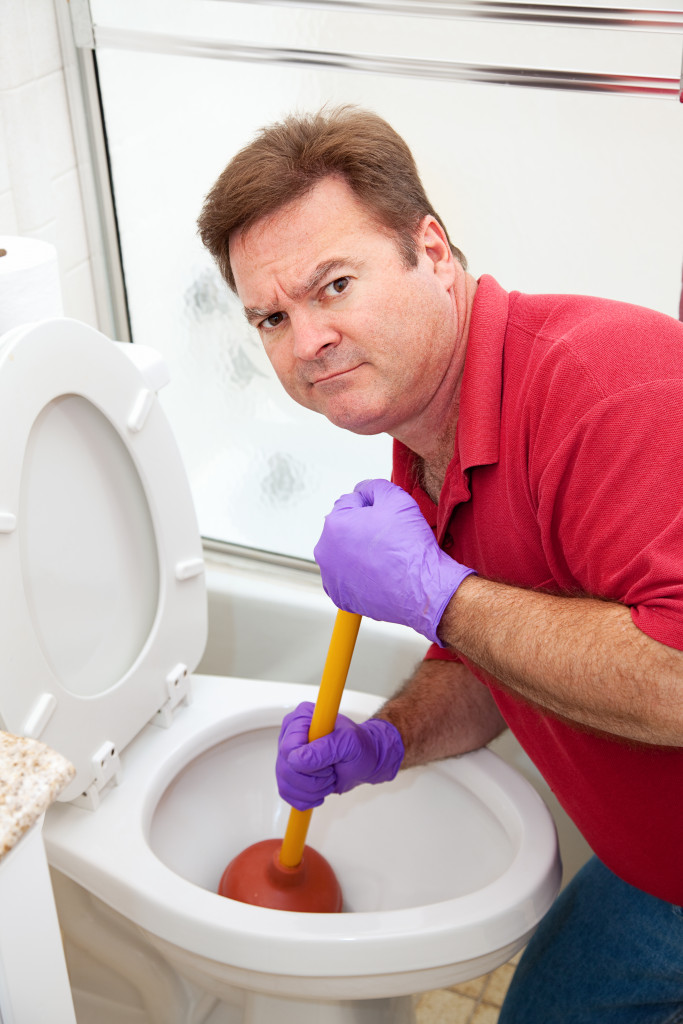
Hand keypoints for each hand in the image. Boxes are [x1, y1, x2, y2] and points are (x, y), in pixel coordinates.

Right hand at [276, 702, 403, 810]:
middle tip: (331, 772)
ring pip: (285, 784)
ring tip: (328, 780)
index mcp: (301, 718)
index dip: (308, 763)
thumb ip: (326, 748)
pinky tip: (321, 790)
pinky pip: (287, 793)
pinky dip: (306, 798)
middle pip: (286, 768)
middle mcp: (290, 734)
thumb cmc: (360, 746)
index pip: (288, 747)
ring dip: (312, 790)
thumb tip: (298, 759)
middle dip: (312, 780)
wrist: (364, 759)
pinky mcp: (288, 772)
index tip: (329, 763)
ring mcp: (287, 754)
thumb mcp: (349, 743)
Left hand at [314, 478, 475, 645]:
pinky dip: (360, 575)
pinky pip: (348, 577)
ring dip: (359, 552)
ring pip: (345, 554)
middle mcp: (325, 551)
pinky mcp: (340, 596)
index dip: (372, 507)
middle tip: (387, 539)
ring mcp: (330, 577)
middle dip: (362, 529)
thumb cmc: (410, 546)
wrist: (422, 588)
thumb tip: (364, 490)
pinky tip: (379, 574)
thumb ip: (375, 486)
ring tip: (384, 557)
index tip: (386, 519)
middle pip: (344, 529)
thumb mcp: (397, 498)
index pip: (350, 503)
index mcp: (334, 524)